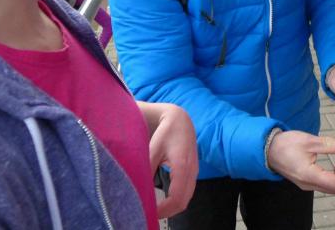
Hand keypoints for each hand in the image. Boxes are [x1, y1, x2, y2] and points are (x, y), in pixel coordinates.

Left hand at [138, 102, 197, 217]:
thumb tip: (139, 190)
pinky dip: (176, 200)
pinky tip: (163, 200)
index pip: (177, 198)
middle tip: (149, 213)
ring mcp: (195, 172)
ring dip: (172, 207)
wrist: (180, 120)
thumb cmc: (166, 132)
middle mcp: (192, 171)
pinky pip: (186, 192)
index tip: (149, 212)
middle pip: (183, 202)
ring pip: (186, 198)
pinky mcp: (193, 172)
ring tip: (154, 208)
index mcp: (183, 166)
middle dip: (167, 211)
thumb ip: (147, 169)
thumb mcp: (152, 149)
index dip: (164, 210)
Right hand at [267, 130, 334, 193]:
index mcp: (309, 175)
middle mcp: (309, 183)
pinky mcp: (306, 181)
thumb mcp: (309, 141)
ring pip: (331, 188)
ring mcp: (307, 184)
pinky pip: (325, 184)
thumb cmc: (285, 144)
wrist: (268, 150)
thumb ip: (328, 144)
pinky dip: (334, 177)